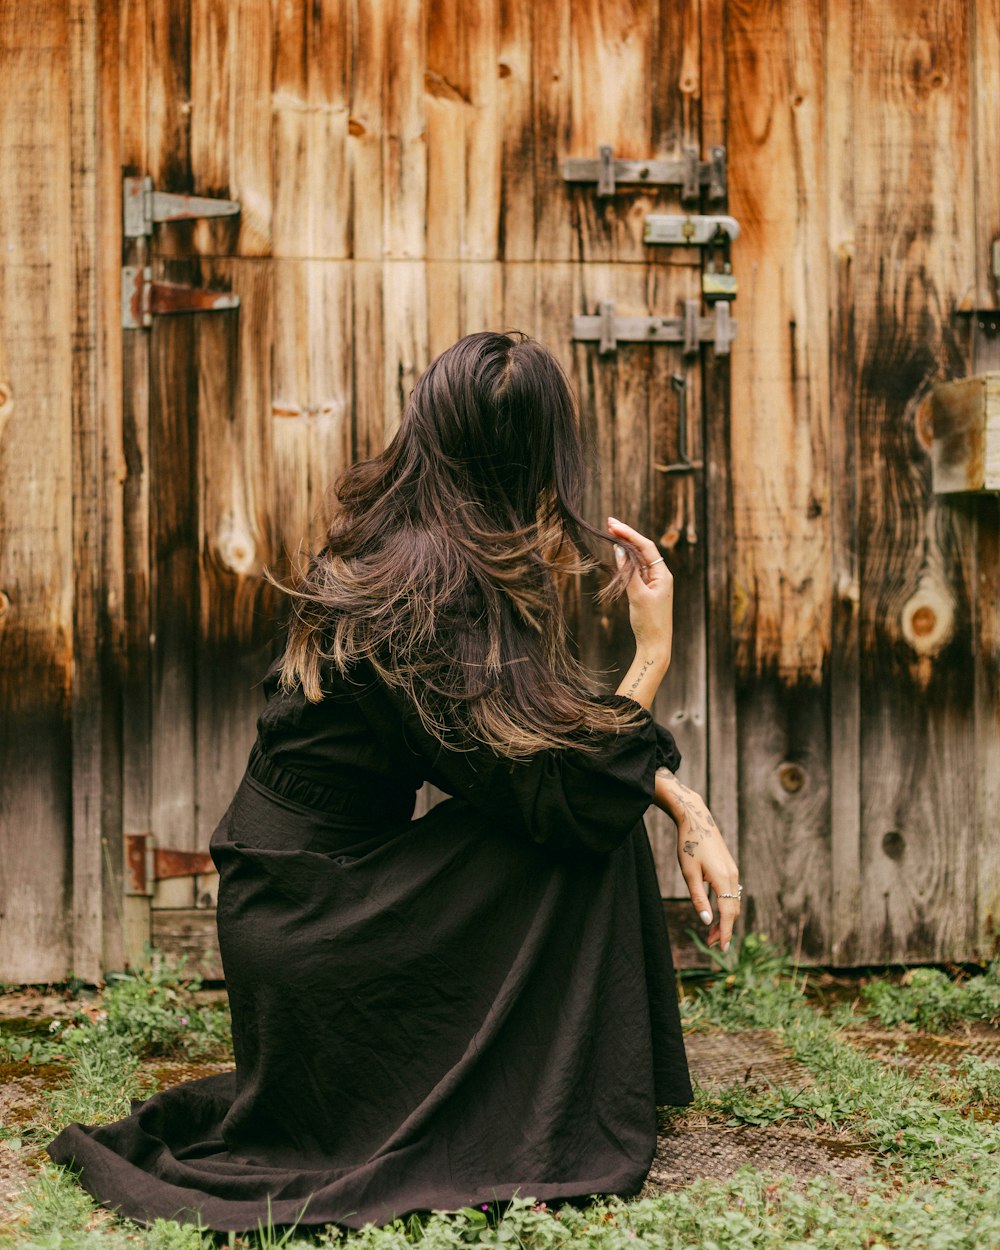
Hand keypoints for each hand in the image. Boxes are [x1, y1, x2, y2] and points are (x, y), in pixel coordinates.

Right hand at [607, 517, 672, 662]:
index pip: (646, 546)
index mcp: (663, 574)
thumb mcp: (637, 595)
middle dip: (627, 536)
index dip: (629, 534)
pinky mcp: (647, 590)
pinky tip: (618, 553)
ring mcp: (654, 582)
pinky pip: (637, 569)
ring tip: (612, 533)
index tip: (613, 525)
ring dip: (626, 546)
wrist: (655, 644)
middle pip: (643, 549)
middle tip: (609, 523)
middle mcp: (660, 575)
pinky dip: (627, 560)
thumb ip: (628, 572)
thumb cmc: (649, 622)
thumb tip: (618, 550)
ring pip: (639, 558)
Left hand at [676, 805, 740, 951]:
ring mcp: (733, 871)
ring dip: (725, 918)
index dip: (726, 933)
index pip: (728, 914)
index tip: (723, 949)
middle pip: (733, 910)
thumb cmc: (689, 846)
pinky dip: (726, 906)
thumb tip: (707, 922)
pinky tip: (715, 911)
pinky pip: (731, 893)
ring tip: (712, 931)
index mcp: (723, 879)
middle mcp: (732, 876)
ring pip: (733, 902)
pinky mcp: (729, 867)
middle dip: (725, 929)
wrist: (696, 819)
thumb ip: (698, 899)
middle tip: (711, 943)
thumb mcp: (689, 874)